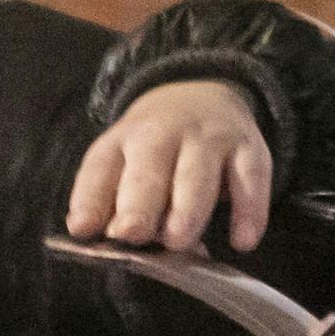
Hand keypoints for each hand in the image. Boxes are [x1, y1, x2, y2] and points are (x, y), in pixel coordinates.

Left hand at [62, 80, 274, 253]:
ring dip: (188, 209)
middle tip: (132, 234)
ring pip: (198, 173)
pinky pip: (251, 178)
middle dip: (140, 203)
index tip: (82, 230)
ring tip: (179, 243)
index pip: (101, 168)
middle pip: (150, 168)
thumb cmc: (155, 147)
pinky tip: (243, 241)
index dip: (91, 200)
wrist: (203, 92)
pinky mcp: (249, 148)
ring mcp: (209, 138)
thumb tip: (91, 236)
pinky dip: (250, 209)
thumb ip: (106, 200)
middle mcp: (165, 133)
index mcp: (124, 139)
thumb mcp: (122, 161)